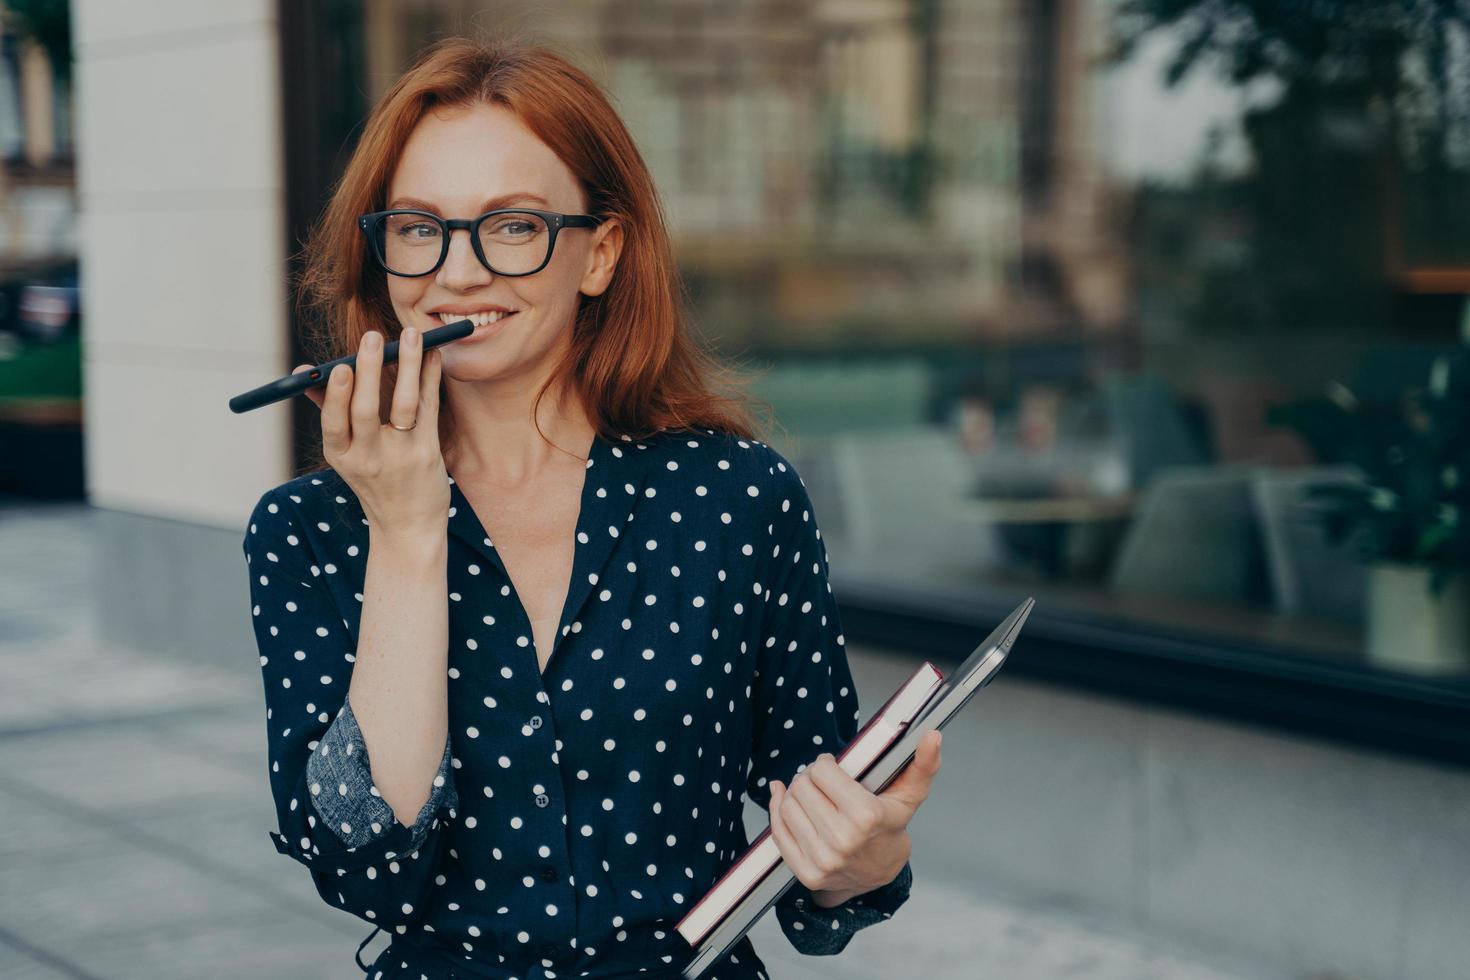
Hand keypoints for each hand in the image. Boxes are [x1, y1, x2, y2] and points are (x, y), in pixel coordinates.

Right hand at [290, 328, 448, 541]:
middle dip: (369, 371)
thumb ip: (330, 410)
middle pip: (366, 411)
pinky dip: (429, 378)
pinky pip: (428, 407)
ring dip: (408, 366)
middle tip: (373, 337)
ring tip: (412, 335)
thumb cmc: (374, 478)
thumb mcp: (346, 453)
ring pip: (403, 404)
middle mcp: (368, 458)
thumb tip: (307, 372)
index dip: (336, 397)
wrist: (408, 524)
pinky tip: (432, 354)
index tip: (340, 368)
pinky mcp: (428, 452)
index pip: (333, 425)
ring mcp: (401, 456)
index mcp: (340, 456)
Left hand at [768, 728, 941, 906]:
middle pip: (802, 787)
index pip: (822, 772)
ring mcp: (822, 860)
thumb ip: (923, 764)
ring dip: (793, 793)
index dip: (824, 764)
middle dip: (808, 777)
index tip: (831, 767)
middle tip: (819, 781)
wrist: (879, 873)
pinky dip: (777, 810)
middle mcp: (842, 840)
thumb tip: (933, 735)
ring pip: (788, 806)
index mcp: (866, 816)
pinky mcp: (806, 873)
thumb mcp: (908, 795)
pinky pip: (778, 831)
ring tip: (808, 793)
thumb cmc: (890, 827)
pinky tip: (785, 799)